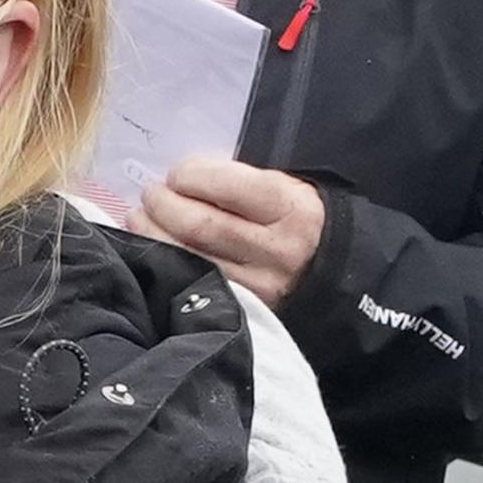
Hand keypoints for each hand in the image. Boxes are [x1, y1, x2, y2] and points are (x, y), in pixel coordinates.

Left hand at [138, 158, 326, 305]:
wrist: (341, 278)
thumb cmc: (304, 223)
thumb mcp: (292, 190)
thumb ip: (244, 181)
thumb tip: (186, 175)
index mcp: (293, 209)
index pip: (228, 186)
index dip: (191, 175)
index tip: (177, 173)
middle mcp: (276, 250)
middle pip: (199, 224)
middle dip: (163, 204)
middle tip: (151, 194)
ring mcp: (258, 286)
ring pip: (187, 257)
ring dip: (152, 233)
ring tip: (141, 216)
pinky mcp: (241, 310)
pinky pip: (189, 282)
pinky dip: (162, 261)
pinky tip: (151, 247)